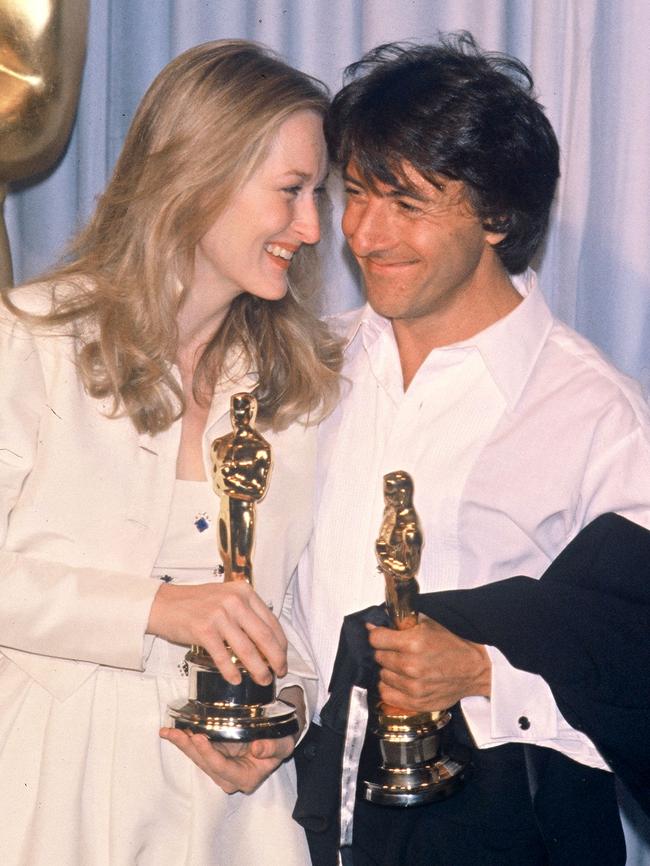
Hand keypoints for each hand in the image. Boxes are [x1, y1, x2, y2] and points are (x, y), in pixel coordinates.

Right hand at [147, 581, 286, 684]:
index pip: (271, 621)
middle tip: (280, 672)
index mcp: (244, 592)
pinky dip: (231, 671)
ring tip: (263, 680)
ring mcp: (219, 615)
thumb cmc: (196, 603)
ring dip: (258, 669)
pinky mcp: (204, 630)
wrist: (163, 603)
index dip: (280, 643)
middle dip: (276, 658)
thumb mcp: (226, 597)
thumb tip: (268, 641)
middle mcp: (234, 601)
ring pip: (247, 649)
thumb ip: (246, 612)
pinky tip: (236, 679)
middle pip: (264, 636)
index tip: (283, 657)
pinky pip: (223, 656)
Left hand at [159, 728, 294, 793]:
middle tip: (175, 732)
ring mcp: (220, 766)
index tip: (199, 738)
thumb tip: (257, 748)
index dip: (209, 754)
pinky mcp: (215, 755)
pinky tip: (172, 732)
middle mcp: (229, 777)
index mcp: (246, 778)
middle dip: (189, 748)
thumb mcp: (283, 745)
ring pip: (198, 757)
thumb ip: (272, 748)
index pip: (223, 768)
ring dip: (182, 743)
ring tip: (168, 731)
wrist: (279, 737)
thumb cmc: (282, 742)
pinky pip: (198, 749)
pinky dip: (185, 739)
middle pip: (205, 764)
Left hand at [368, 615, 490, 713]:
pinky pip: (387, 695)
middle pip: (378, 657)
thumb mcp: (428, 624)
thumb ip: (401, 623)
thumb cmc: (453, 645)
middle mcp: (411, 666)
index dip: (378, 635)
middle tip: (399, 651)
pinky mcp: (416, 703)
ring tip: (404, 666)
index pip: (376, 639)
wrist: (475, 669)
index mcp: (413, 642)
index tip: (382, 636)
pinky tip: (401, 681)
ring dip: (389, 670)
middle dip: (386, 652)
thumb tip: (372, 625)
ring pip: (382, 676)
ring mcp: (413, 687)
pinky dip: (390, 687)